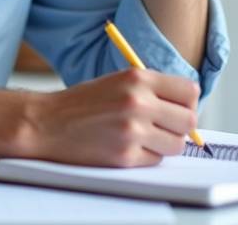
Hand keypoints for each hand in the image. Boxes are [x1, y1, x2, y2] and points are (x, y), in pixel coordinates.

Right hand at [22, 68, 199, 166]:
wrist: (47, 123)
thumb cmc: (81, 103)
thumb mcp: (118, 81)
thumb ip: (152, 90)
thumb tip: (186, 107)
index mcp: (137, 78)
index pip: (189, 91)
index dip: (187, 102)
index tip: (178, 108)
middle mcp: (137, 102)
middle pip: (189, 120)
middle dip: (180, 126)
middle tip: (164, 126)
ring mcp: (132, 131)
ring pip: (176, 144)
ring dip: (165, 143)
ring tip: (144, 137)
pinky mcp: (125, 156)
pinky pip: (156, 160)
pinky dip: (147, 156)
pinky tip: (128, 146)